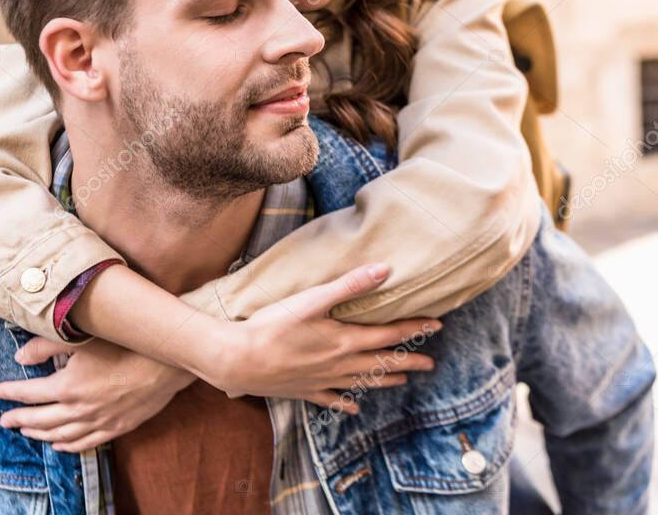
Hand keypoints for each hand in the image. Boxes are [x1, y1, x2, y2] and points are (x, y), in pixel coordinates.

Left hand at [0, 337, 192, 452]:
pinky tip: (59, 445)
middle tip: (6, 419)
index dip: (12, 392)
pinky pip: (85, 444)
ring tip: (27, 432)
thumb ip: (48, 346)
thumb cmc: (128, 344)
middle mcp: (80, 410)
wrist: (167, 361)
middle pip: (41, 420)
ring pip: (61, 436)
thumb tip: (20, 355)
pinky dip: (68, 447)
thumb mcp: (85, 338)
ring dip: (40, 435)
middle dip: (20, 419)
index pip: (30, 394)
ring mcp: (98, 422)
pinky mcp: (116, 427)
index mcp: (69, 387)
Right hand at [201, 263, 440, 411]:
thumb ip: (350, 285)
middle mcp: (339, 363)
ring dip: (384, 380)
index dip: (414, 328)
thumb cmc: (275, 325)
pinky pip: (331, 399)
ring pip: (361, 381)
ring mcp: (322, 380)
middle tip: (430, 363)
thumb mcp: (313, 299)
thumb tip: (384, 270)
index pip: (388, 334)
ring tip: (402, 380)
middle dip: (408, 360)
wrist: (240, 359)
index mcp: (344, 340)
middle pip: (381, 362)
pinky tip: (352, 406)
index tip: (436, 325)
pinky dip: (345, 402)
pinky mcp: (304, 390)